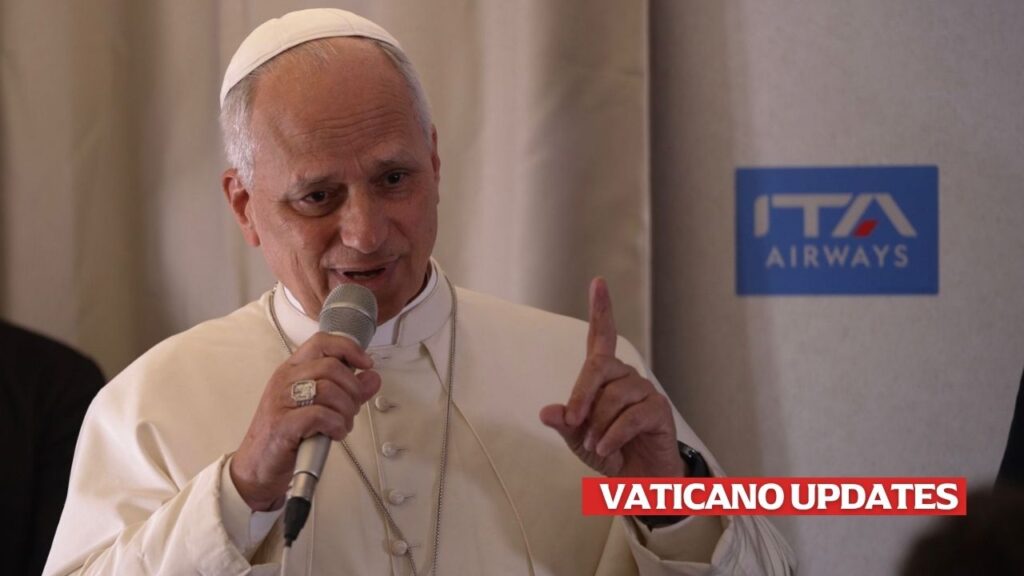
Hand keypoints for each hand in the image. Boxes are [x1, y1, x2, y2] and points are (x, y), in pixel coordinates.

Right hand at [230, 333, 380, 510]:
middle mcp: (285, 380)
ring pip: (329, 390)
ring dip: (346, 410)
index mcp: (292, 370)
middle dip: (353, 389)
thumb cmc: (286, 434)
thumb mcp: (319, 406)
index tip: (366, 364)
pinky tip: (335, 433)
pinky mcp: (283, 425)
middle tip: (352, 409)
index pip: (322, 342)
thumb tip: (372, 378)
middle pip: (332, 367)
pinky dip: (336, 425)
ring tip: (342, 424)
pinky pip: (320, 415)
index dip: (349, 348)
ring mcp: (281, 401)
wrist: (257, 467)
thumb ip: (348, 391)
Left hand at [540, 278, 684, 477]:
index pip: (603, 337)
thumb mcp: (578, 438)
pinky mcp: (659, 409)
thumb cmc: (609, 451)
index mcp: (606, 377)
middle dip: (581, 396)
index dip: (601, 310)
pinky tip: (607, 449)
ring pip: (613, 397)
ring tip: (595, 446)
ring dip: (598, 425)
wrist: (638, 482)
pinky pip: (630, 417)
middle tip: (573, 422)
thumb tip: (548, 412)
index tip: (598, 283)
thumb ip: (565, 423)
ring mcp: (645, 391)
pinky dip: (613, 435)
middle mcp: (626, 377)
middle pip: (598, 368)